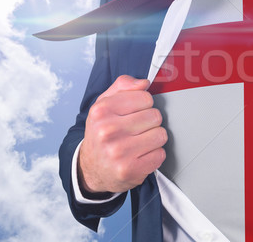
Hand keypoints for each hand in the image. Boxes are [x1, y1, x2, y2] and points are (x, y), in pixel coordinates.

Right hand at [78, 75, 166, 193]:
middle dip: (149, 122)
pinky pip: (160, 154)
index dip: (144, 105)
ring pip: (161, 135)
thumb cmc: (102, 133)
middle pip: (155, 116)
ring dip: (154, 139)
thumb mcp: (104, 104)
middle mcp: (107, 131)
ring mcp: (119, 152)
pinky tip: (140, 155)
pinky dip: (154, 155)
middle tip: (136, 130)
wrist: (91, 168)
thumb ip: (123, 86)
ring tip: (139, 142)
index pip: (145, 98)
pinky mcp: (130, 170)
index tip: (134, 113)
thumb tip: (144, 83)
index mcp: (101, 111)